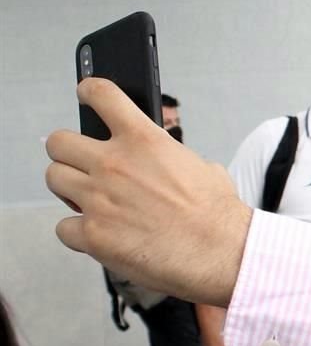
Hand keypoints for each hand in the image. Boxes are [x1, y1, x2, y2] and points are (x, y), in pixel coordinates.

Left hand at [45, 79, 251, 306]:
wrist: (221, 253)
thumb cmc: (218, 216)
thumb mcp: (202, 168)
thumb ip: (170, 158)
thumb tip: (164, 165)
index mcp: (144, 141)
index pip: (102, 95)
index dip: (90, 92)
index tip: (86, 95)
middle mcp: (114, 165)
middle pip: (59, 142)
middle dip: (69, 153)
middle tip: (84, 166)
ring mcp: (99, 200)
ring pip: (54, 179)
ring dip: (69, 189)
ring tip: (91, 202)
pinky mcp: (93, 235)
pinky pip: (64, 227)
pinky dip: (78, 232)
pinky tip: (100, 235)